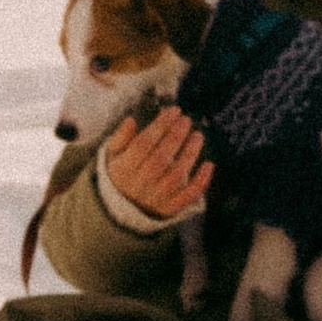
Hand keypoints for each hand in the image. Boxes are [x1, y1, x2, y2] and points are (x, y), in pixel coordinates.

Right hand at [102, 106, 213, 222]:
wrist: (120, 209)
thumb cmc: (120, 174)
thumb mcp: (112, 155)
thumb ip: (120, 138)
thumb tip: (131, 120)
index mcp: (123, 168)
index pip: (143, 143)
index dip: (160, 125)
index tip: (173, 111)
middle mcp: (139, 184)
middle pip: (161, 158)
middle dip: (176, 136)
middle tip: (186, 120)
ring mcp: (155, 198)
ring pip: (176, 176)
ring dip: (189, 154)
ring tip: (198, 135)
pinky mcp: (169, 209)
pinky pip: (187, 197)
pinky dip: (200, 182)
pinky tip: (209, 164)